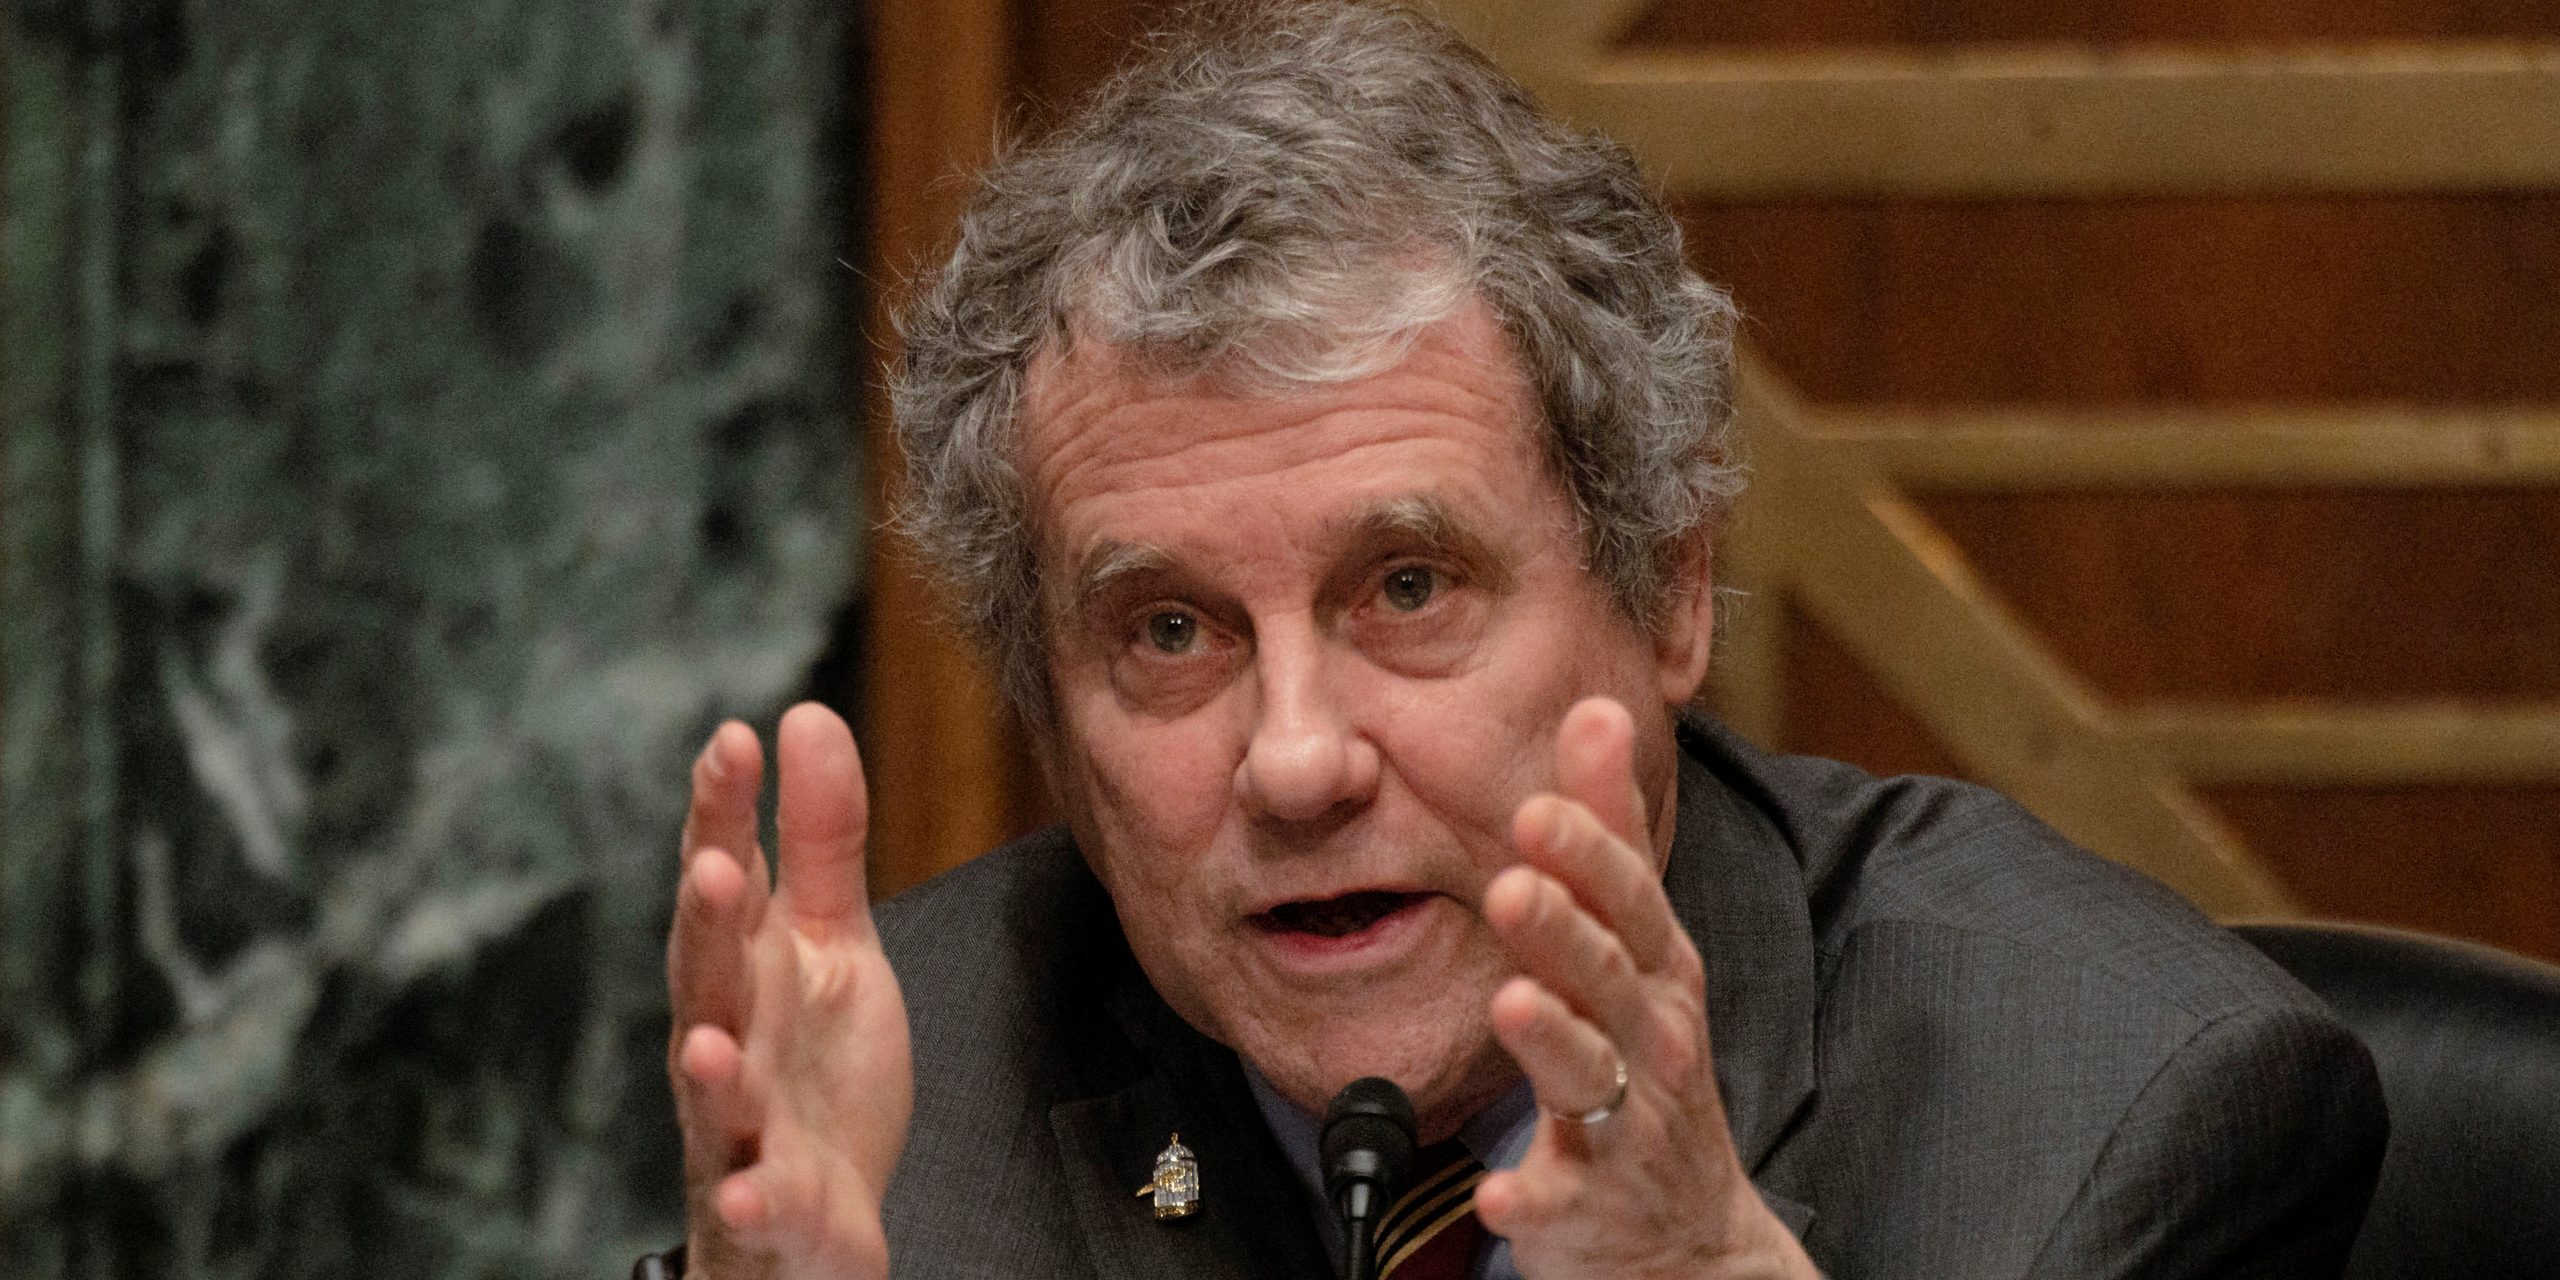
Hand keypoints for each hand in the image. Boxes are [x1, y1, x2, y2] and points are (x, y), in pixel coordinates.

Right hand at [667, 703, 911, 1279]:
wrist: (811, 1219)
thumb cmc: (812, 1072)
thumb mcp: (833, 943)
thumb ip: (823, 840)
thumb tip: (805, 712)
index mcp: (744, 967)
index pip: (725, 879)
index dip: (723, 813)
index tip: (734, 739)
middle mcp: (728, 1039)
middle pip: (708, 977)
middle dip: (708, 926)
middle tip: (716, 866)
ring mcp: (744, 1127)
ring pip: (716, 1095)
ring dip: (709, 1071)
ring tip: (705, 1045)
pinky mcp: (777, 1207)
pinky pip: (759, 1203)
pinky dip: (752, 1195)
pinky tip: (744, 1185)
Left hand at [1475, 698, 1816, 1279]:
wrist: (1689, 1240)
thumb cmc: (1646, 1060)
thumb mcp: (1638, 943)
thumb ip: (1608, 831)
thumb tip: (1597, 706)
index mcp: (1655, 971)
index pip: (1628, 901)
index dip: (1588, 856)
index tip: (1537, 809)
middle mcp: (1650, 1042)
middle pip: (1608, 977)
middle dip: (1566, 929)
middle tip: (1512, 884)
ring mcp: (1626, 1127)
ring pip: (1591, 1076)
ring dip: (1553, 1041)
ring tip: (1514, 1004)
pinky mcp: (1590, 1205)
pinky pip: (1559, 1199)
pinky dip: (1531, 1197)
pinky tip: (1496, 1194)